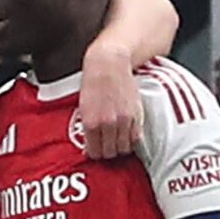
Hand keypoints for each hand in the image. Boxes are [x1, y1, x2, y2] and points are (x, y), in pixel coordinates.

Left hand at [78, 44, 143, 158]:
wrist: (109, 64)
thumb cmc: (93, 83)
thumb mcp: (84, 107)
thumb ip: (88, 127)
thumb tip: (89, 144)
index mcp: (91, 123)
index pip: (94, 152)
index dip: (95, 154)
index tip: (95, 151)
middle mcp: (107, 124)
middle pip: (109, 153)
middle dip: (107, 152)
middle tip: (106, 146)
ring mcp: (123, 120)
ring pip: (124, 148)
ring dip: (120, 147)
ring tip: (116, 141)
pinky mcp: (136, 114)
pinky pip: (136, 137)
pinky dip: (131, 139)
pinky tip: (126, 135)